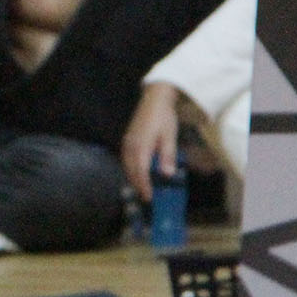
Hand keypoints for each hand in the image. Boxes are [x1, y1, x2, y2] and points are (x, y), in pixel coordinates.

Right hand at [120, 81, 181, 202]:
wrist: (154, 99)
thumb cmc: (163, 117)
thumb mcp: (170, 136)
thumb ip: (167, 156)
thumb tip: (167, 174)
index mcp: (141, 145)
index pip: (141, 171)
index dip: (144, 185)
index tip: (149, 197)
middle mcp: (131, 145)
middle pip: (132, 171)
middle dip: (139, 185)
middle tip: (147, 197)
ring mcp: (127, 142)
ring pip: (128, 165)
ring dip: (134, 178)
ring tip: (143, 188)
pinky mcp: (128, 140)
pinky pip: (127, 159)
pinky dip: (132, 169)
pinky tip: (138, 172)